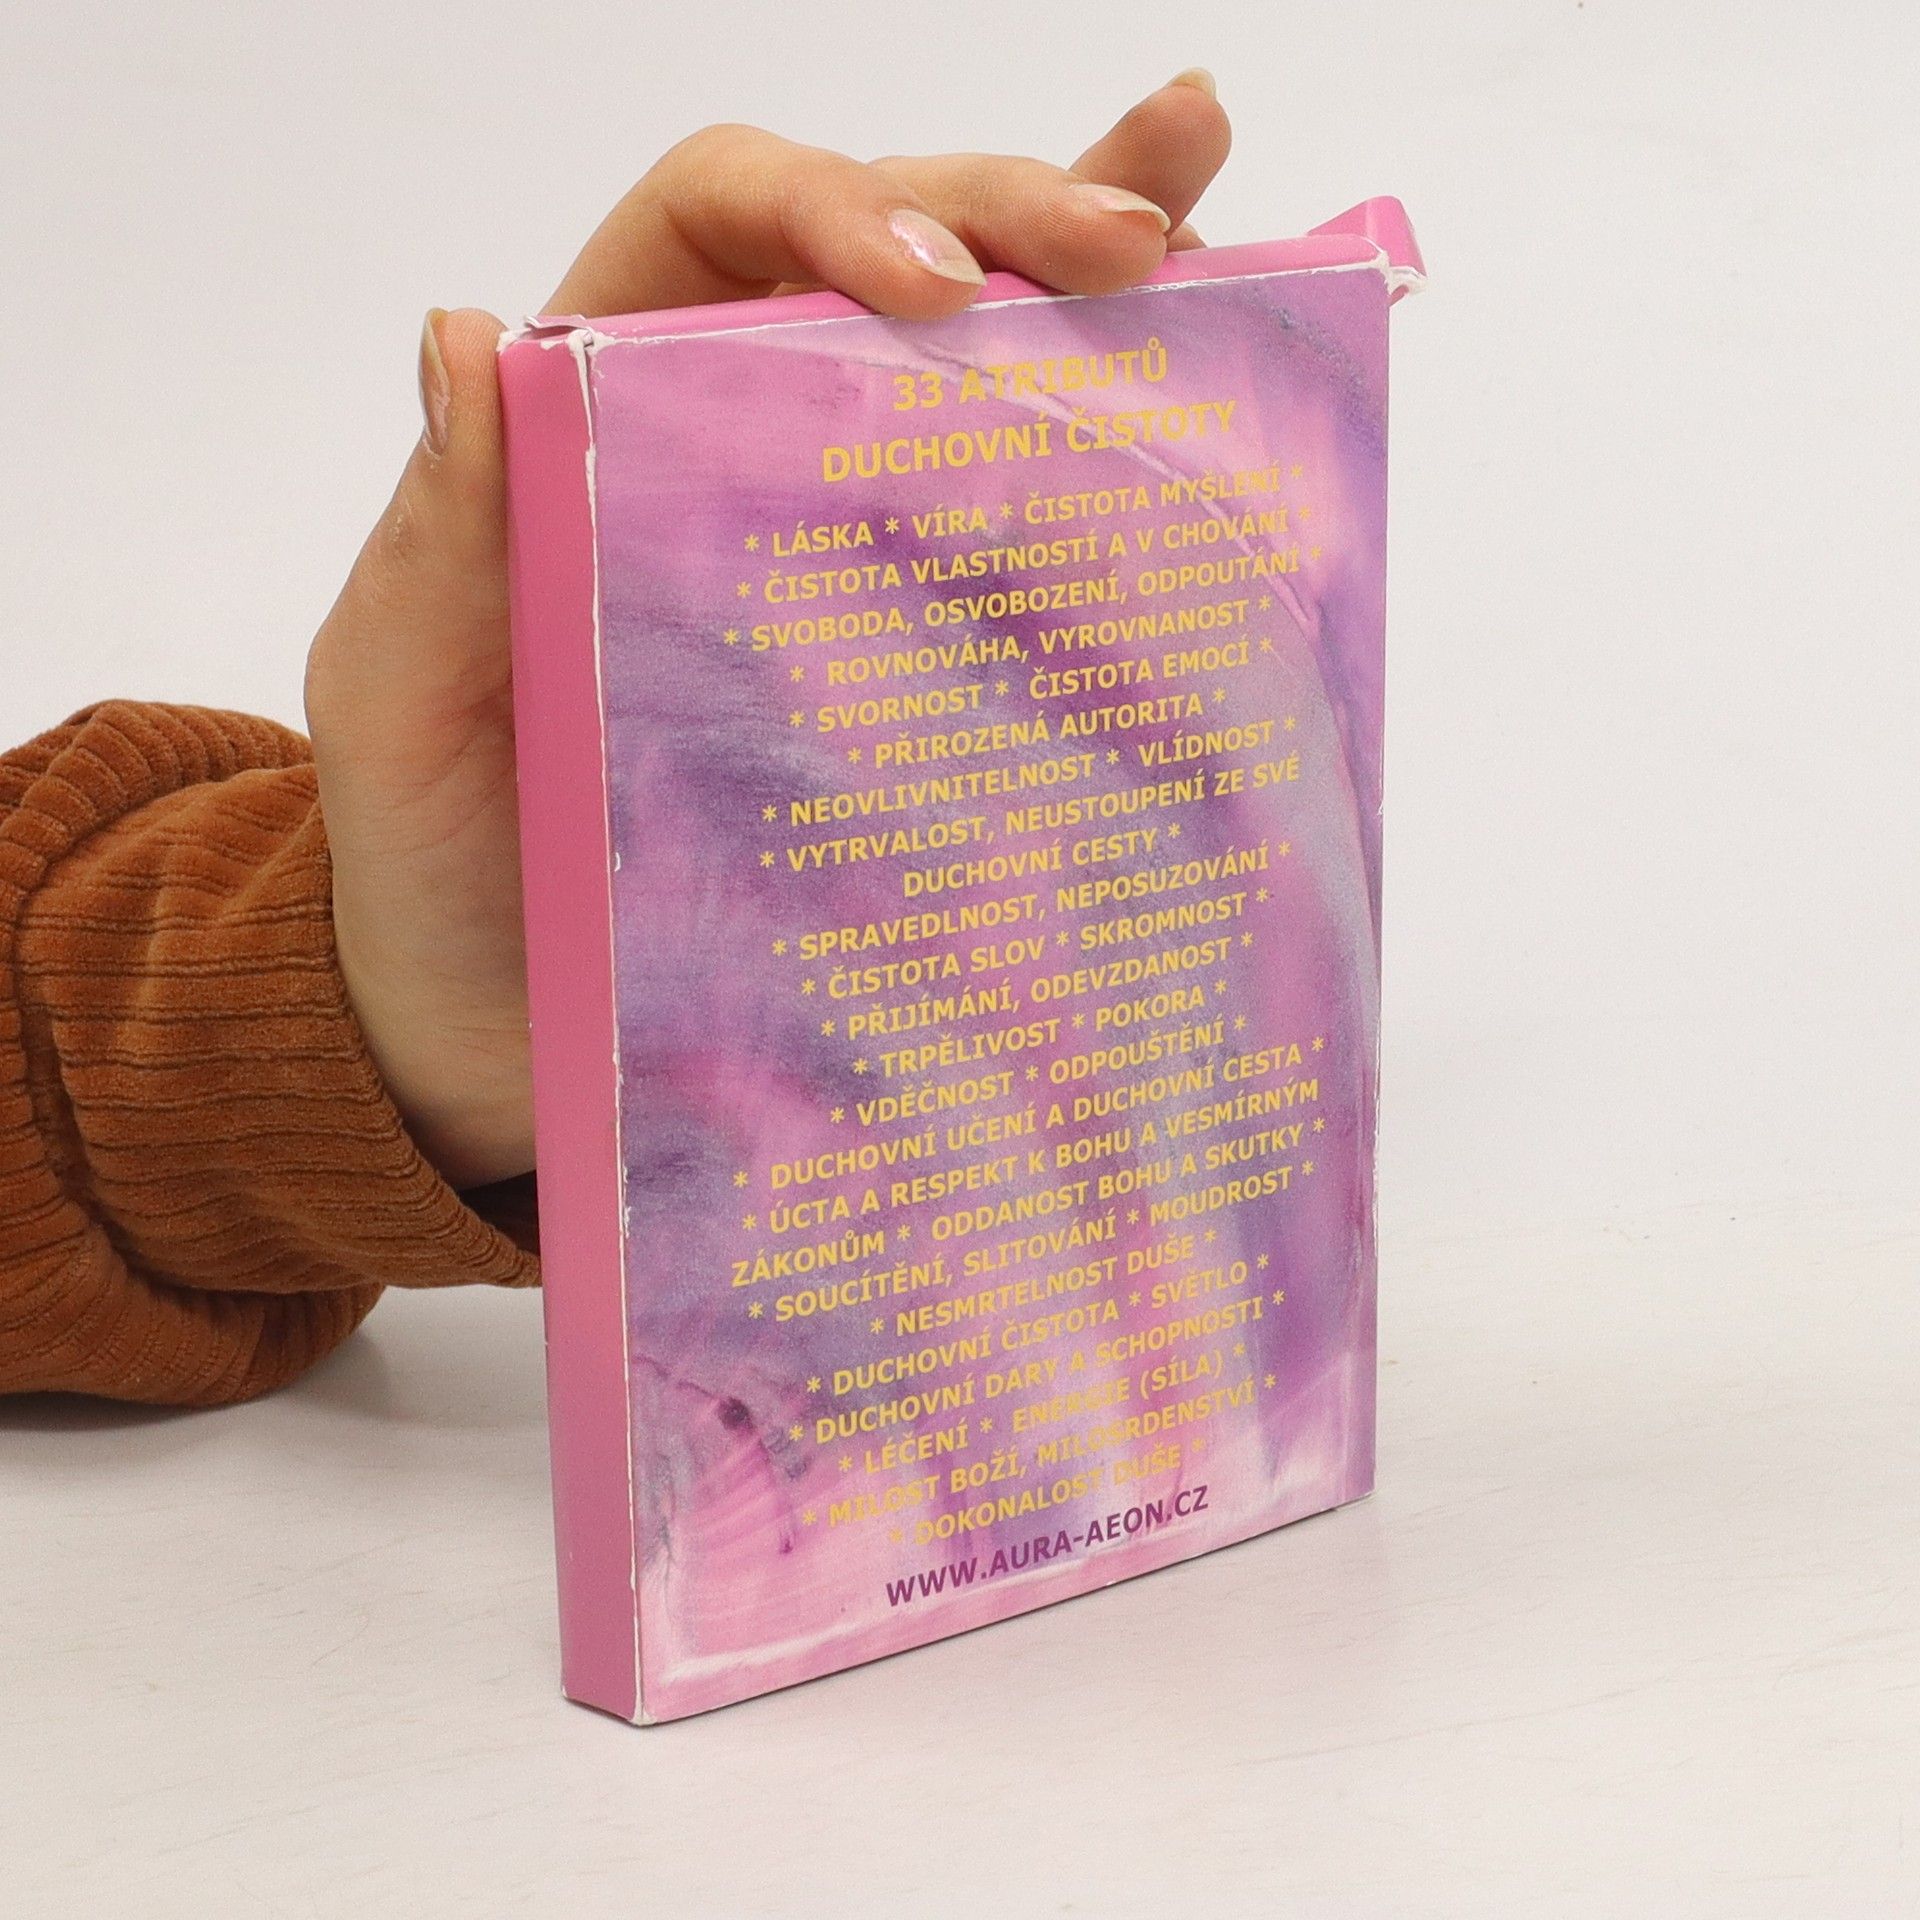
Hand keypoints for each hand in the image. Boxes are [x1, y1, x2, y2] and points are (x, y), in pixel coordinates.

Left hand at [303, 71, 1231, 1189]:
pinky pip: (1035, 529)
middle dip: (1012, 215)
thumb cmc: (440, 863)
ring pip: (985, 356)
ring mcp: (849, 542)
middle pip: (889, 253)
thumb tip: (468, 335)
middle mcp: (740, 438)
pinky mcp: (926, 658)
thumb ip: (442, 534)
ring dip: (1102, 265)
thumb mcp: (401, 699)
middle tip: (1127, 247)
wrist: (520, 1032)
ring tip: (1192, 224)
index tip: (929, 295)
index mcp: (602, 403)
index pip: (725, 219)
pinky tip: (1224, 399)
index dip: (833, 207)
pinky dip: (1129, 458)